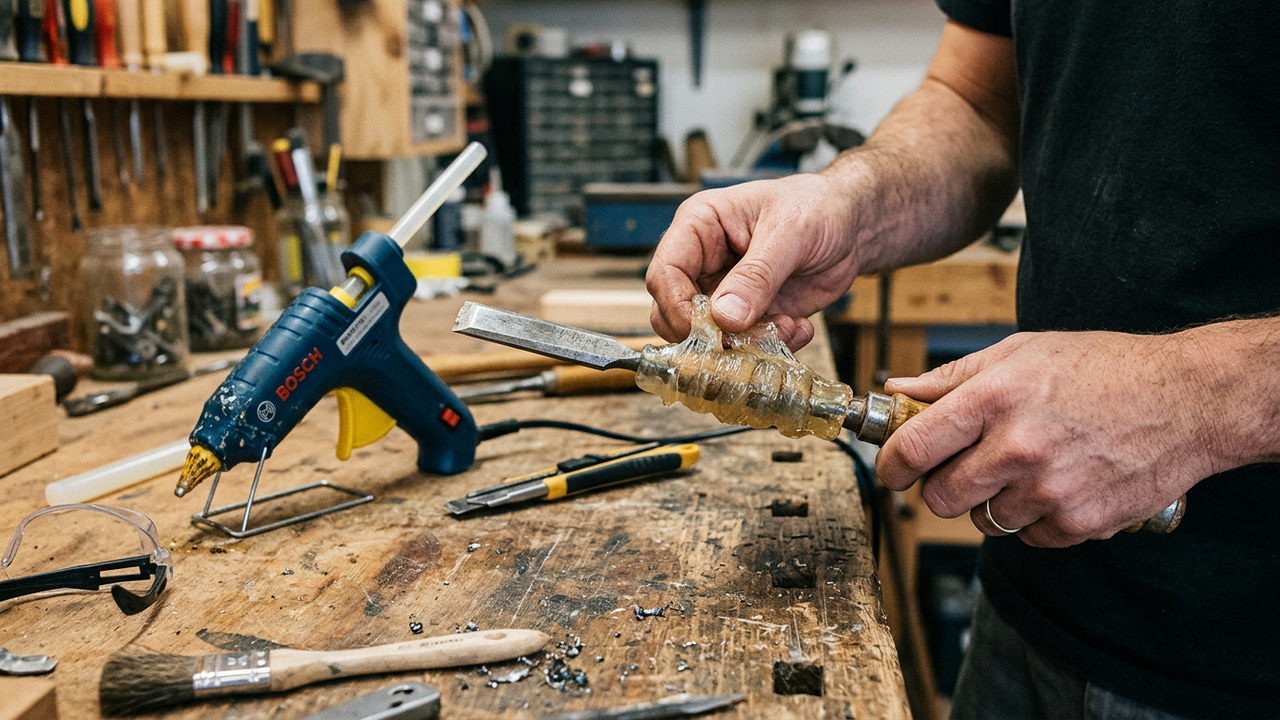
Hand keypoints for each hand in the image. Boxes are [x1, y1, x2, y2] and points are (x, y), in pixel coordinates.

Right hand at [645, 173, 863, 351]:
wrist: (853, 227)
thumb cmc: (817, 207)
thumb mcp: (789, 232)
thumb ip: (756, 275)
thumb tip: (725, 316)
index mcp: (699, 227)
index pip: (665, 273)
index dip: (677, 306)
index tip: (705, 330)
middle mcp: (704, 262)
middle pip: (674, 313)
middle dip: (709, 335)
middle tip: (744, 339)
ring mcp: (724, 292)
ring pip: (708, 337)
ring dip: (745, 344)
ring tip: (786, 327)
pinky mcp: (748, 316)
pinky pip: (742, 346)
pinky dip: (769, 347)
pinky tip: (798, 326)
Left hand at [875, 331, 1218, 546]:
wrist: (1188, 399)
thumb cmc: (1104, 368)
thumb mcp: (1022, 352)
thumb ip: (952, 378)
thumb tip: (897, 391)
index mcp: (994, 398)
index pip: (912, 448)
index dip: (890, 465)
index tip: (891, 469)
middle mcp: (1018, 447)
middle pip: (940, 497)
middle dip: (942, 486)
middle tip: (962, 468)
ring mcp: (1050, 490)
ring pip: (983, 521)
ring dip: (993, 502)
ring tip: (1026, 468)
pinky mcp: (1080, 522)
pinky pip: (1029, 537)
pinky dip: (1036, 519)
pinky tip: (1059, 484)